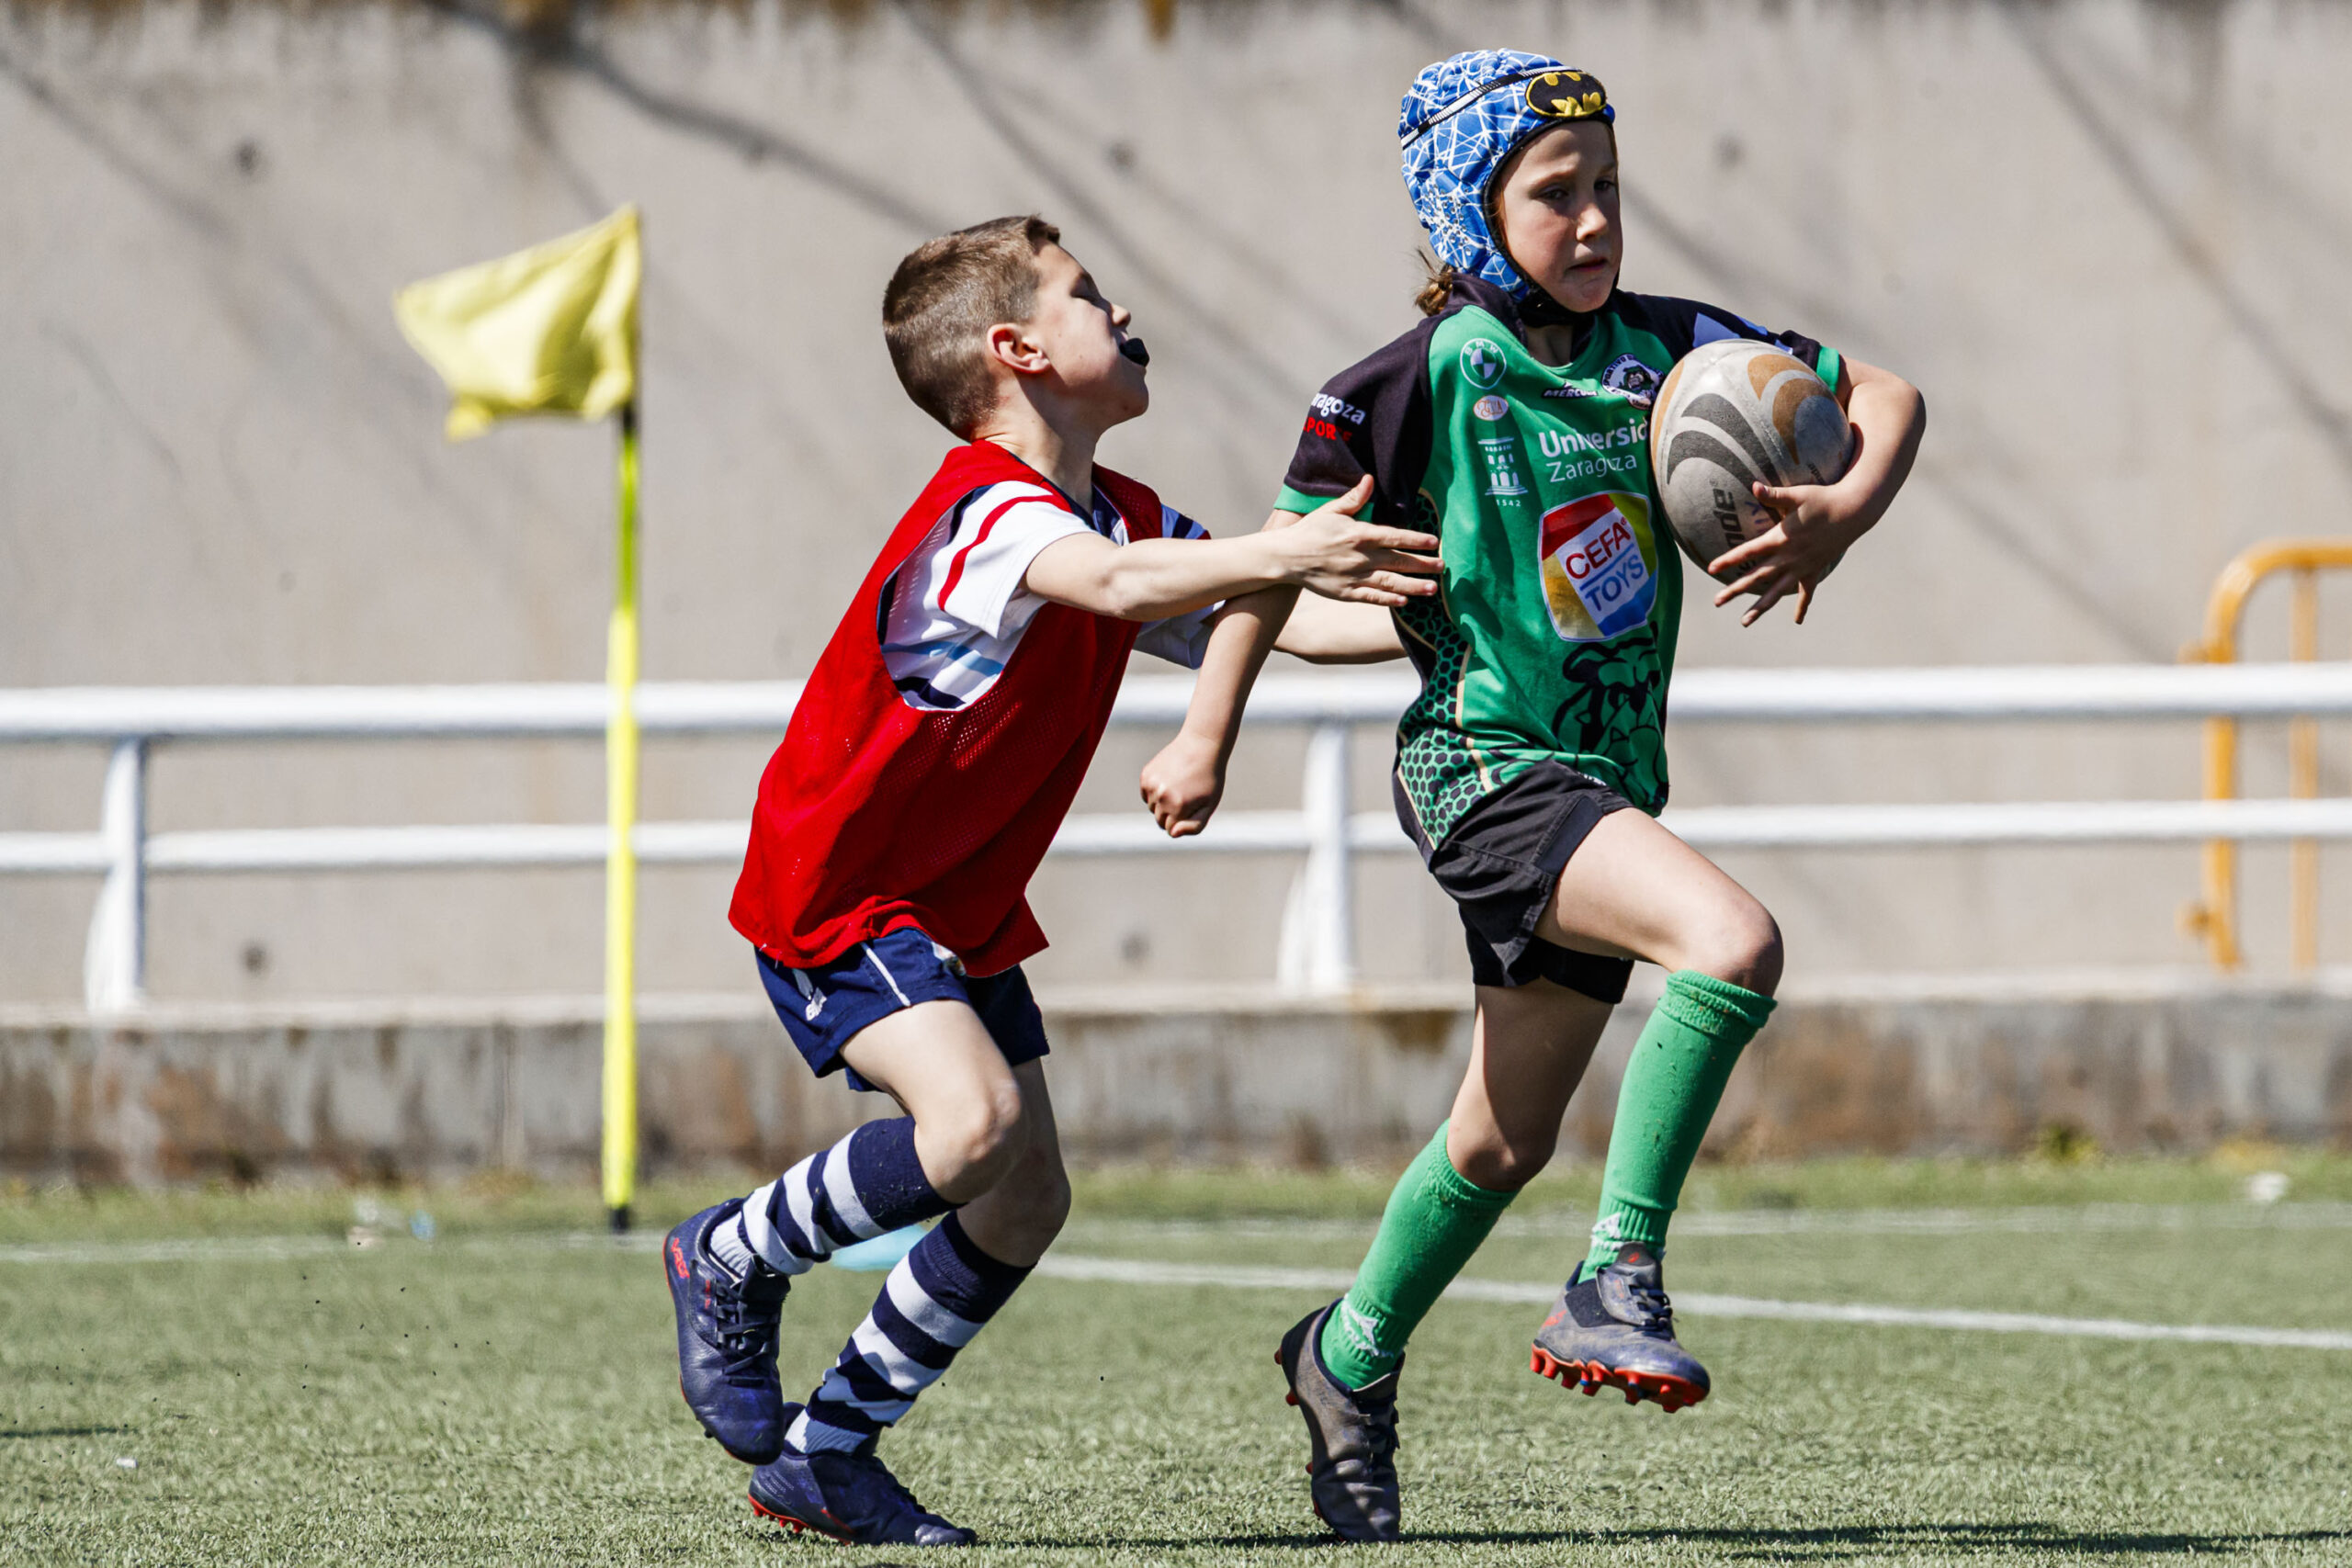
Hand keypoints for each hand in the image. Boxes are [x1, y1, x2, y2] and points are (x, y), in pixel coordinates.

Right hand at [1140, 731, 1226, 838]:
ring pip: (1151, 807)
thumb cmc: (1209, 779)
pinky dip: (1155, 792)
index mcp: (1178, 806)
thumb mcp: (1209, 805)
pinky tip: (1169, 779)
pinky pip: (1146, 794)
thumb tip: (1172, 833)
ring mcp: (1151, 785)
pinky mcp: (1145, 775)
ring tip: (1179, 786)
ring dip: (1162, 803)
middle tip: (1186, 797)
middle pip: (1159, 820)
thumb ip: (1194, 826)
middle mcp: (1162, 796)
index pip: (1170, 829)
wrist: (1201, 746)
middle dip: (1171, 814)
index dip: (1182, 821)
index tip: (1192, 808)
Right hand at [1275, 477, 1441, 606]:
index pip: (1395, 536)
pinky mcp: (1346, 593)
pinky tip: (1405, 601)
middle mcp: (1360, 557)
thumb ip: (1354, 498)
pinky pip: (1372, 597)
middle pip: (1399, 561)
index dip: (1416, 539)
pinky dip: (1390, 600)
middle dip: (1423, 564)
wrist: (1286, 557)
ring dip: (1414, 586)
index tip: (1434, 542)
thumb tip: (1369, 479)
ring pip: (1390, 582)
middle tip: (1443, 567)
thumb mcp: (1331, 510)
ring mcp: (1354, 577)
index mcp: (1359, 534)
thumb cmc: (1310, 531)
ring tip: (1433, 589)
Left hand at [1707, 473, 1869, 625]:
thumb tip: (1753, 485)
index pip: (1748, 552)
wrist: (1853, 511)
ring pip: (1777, 592)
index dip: (1728, 560)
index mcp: (1780, 539)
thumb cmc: (1823, 499)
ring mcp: (1802, 567)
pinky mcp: (1815, 570)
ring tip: (1744, 622)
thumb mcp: (1797, 495)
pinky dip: (1802, 607)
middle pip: (1757, 577)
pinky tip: (1797, 621)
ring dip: (1760, 607)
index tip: (1711, 569)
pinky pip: (1807, 593)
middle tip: (1716, 601)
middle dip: (1735, 590)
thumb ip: (1773, 494)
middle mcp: (1789, 557)